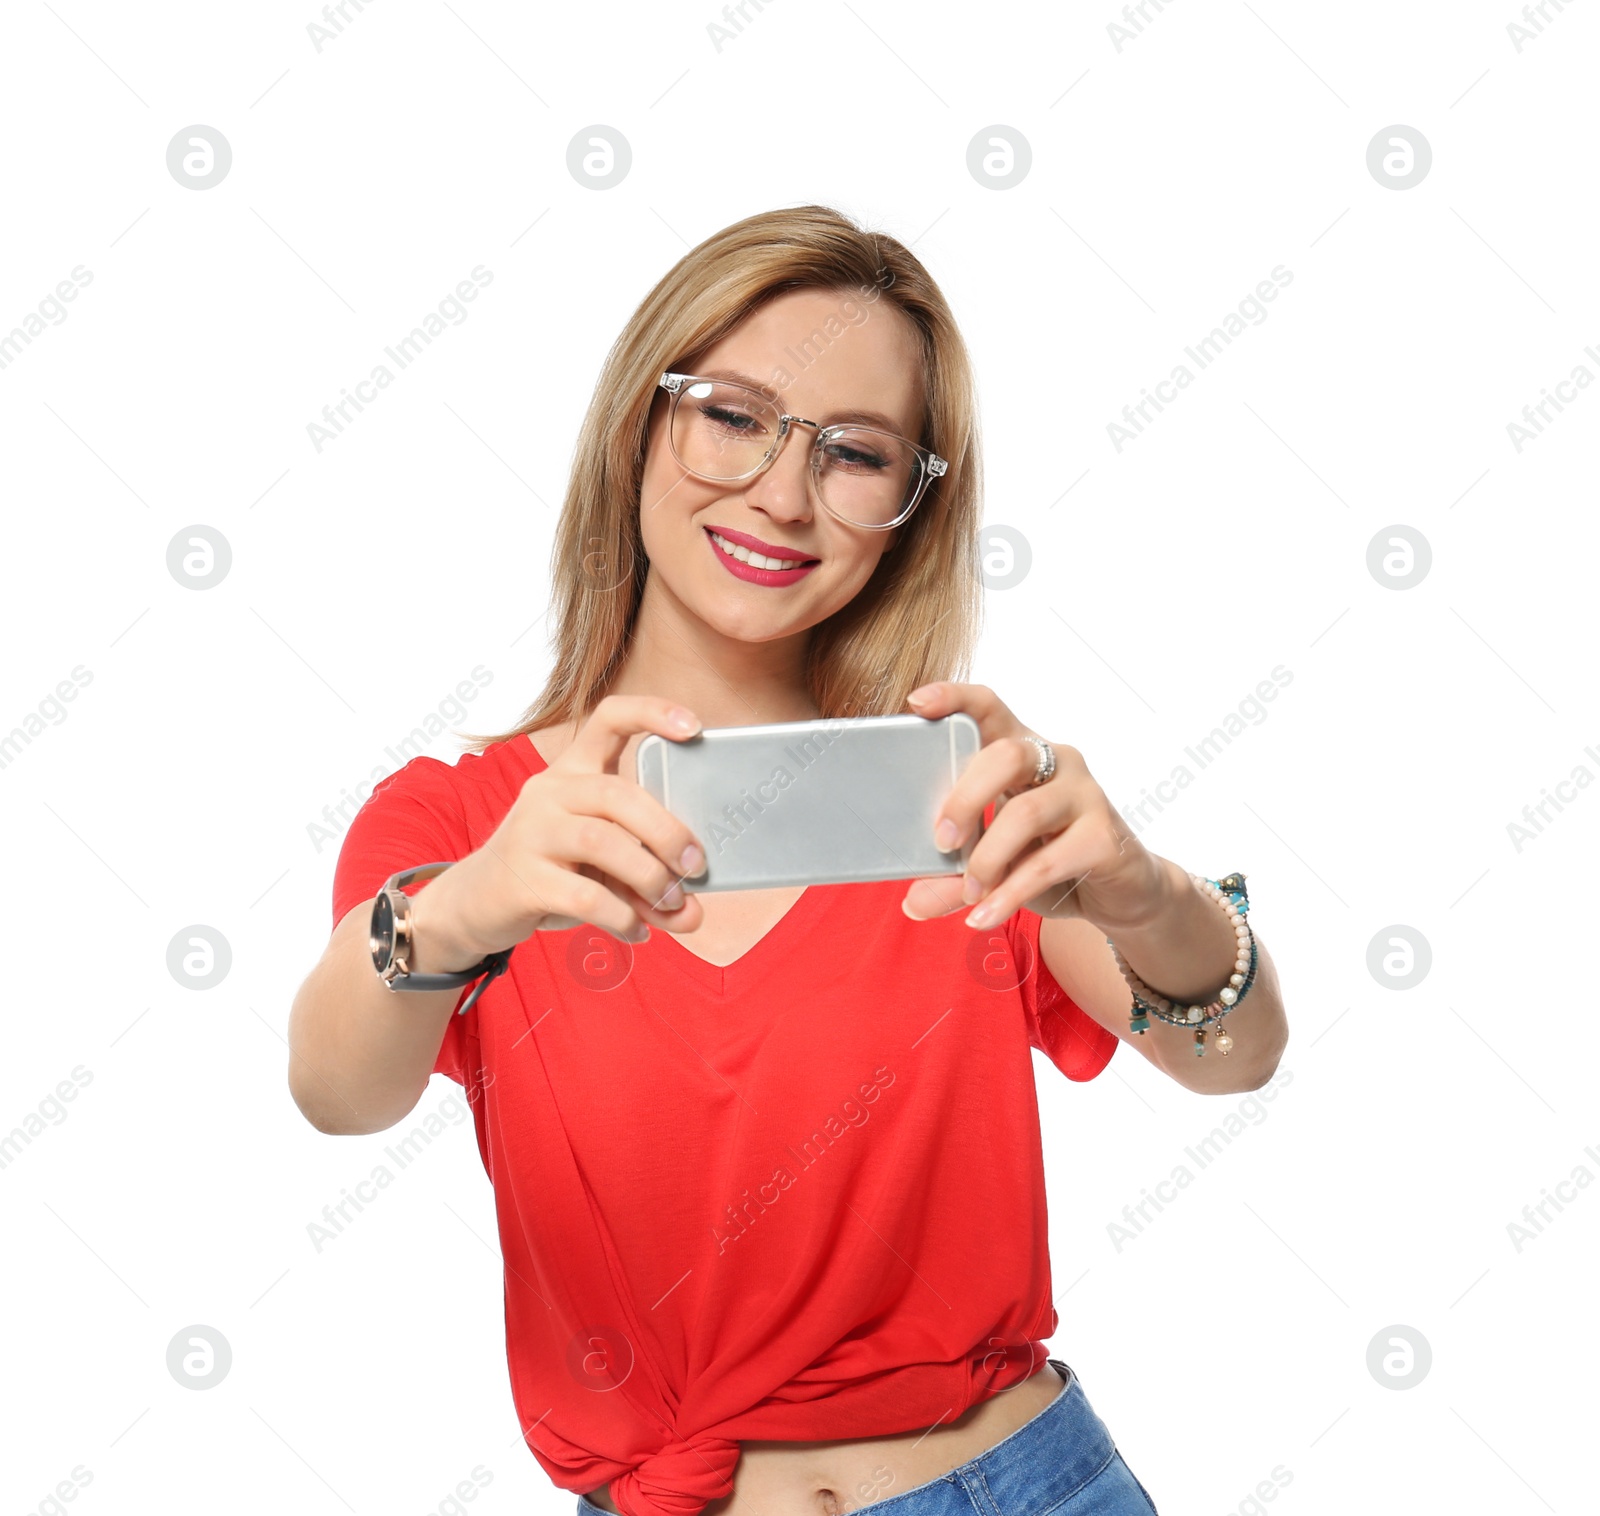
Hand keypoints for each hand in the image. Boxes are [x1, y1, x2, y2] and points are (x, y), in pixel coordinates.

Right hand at [415, 695, 710, 966]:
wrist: (475, 901)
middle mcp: (550, 792)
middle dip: (666, 830)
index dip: (652, 713)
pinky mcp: (523, 879)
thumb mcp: (604, 865)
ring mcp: (532, 833)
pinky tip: (637, 931)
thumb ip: (651, 883)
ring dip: (648, 876)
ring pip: (601, 842)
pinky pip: (585, 895)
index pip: (610, 718)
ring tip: (671, 902)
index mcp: (574, 771)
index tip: (695, 727)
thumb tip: (695, 913)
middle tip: (695, 865)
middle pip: (617, 793)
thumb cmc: (553, 869)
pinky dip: (622, 916)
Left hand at [898, 681, 1166, 934]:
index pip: (990, 708)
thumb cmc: (1050, 860)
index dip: (955, 699)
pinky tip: (985, 915)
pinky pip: (1048, 863)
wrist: (1120, 895)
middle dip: (965, 798)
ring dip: (987, 858)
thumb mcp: (995, 866)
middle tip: (941, 842)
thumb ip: (954, 878)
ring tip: (970, 894)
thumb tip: (912, 903)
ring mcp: (1085, 794)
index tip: (917, 704)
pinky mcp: (1105, 836)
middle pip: (1005, 755)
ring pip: (1026, 812)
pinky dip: (1010, 893)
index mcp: (1022, 752)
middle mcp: (1056, 761)